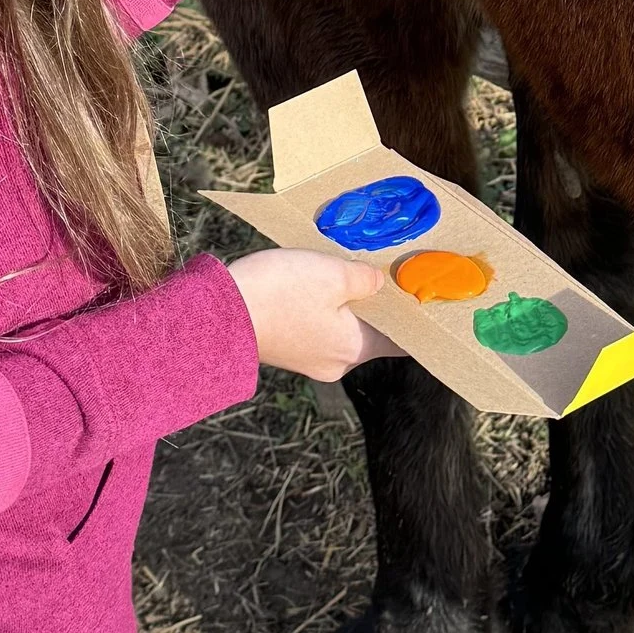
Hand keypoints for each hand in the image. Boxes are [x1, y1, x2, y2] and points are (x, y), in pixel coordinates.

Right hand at [227, 249, 398, 381]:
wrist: (216, 314)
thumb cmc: (280, 293)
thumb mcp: (333, 274)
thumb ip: (365, 279)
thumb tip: (377, 284)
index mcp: (355, 349)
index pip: (399, 341)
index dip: (410, 317)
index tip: (417, 295)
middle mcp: (335, 363)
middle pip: (369, 332)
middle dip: (372, 303)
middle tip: (376, 270)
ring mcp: (307, 360)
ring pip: (339, 328)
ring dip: (341, 303)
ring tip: (338, 272)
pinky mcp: (284, 350)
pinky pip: (313, 328)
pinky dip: (317, 308)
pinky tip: (308, 284)